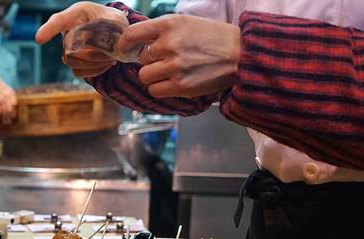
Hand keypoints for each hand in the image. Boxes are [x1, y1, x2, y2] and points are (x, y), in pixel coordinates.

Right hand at [36, 1, 127, 77]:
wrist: (113, 34)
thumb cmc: (113, 23)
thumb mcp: (118, 21)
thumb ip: (116, 31)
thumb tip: (116, 47)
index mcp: (77, 14)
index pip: (59, 21)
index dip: (49, 30)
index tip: (39, 39)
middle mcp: (68, 30)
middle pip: (70, 49)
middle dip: (92, 54)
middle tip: (111, 54)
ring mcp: (67, 47)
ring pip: (73, 62)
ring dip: (94, 63)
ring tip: (110, 58)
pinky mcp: (72, 61)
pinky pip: (78, 71)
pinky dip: (94, 70)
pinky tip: (104, 64)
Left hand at [119, 14, 240, 97]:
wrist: (239, 54)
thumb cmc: (212, 38)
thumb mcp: (186, 23)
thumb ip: (162, 32)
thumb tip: (137, 44)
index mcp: (169, 24)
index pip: (133, 34)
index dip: (125, 44)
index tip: (124, 49)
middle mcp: (169, 44)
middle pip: (141, 59)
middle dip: (150, 62)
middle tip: (167, 61)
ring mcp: (174, 67)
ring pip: (145, 77)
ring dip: (154, 77)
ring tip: (170, 73)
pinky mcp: (180, 86)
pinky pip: (154, 91)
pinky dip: (160, 89)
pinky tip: (174, 83)